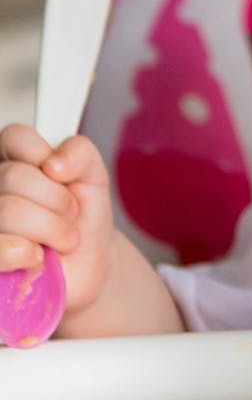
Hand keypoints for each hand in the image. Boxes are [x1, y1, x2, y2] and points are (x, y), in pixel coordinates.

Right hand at [0, 123, 117, 317]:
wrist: (87, 263)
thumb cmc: (82, 218)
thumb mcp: (93, 177)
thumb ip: (80, 153)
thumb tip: (54, 163)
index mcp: (12, 161)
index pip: (14, 137)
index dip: (46, 158)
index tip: (63, 177)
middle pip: (14, 177)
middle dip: (58, 201)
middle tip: (68, 215)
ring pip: (9, 211)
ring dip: (52, 229)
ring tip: (59, 239)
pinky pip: (0, 249)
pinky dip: (27, 254)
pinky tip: (38, 257)